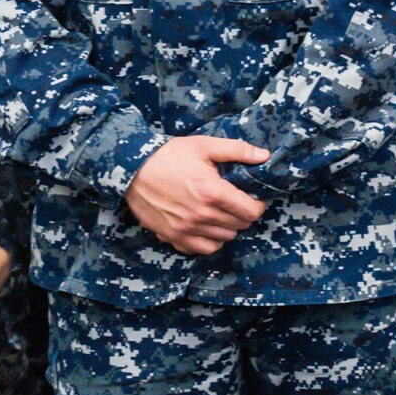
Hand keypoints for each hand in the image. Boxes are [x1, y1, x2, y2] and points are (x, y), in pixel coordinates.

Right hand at [124, 135, 270, 256]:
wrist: (130, 168)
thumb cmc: (168, 155)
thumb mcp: (203, 145)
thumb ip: (237, 150)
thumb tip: (264, 156)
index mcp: (213, 192)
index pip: (252, 211)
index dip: (257, 204)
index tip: (250, 197)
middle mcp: (202, 215)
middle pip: (240, 226)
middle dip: (242, 214)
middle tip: (232, 201)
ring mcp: (187, 229)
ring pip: (224, 238)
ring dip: (227, 227)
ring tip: (218, 212)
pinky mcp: (174, 237)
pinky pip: (204, 249)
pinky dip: (209, 241)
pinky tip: (204, 227)